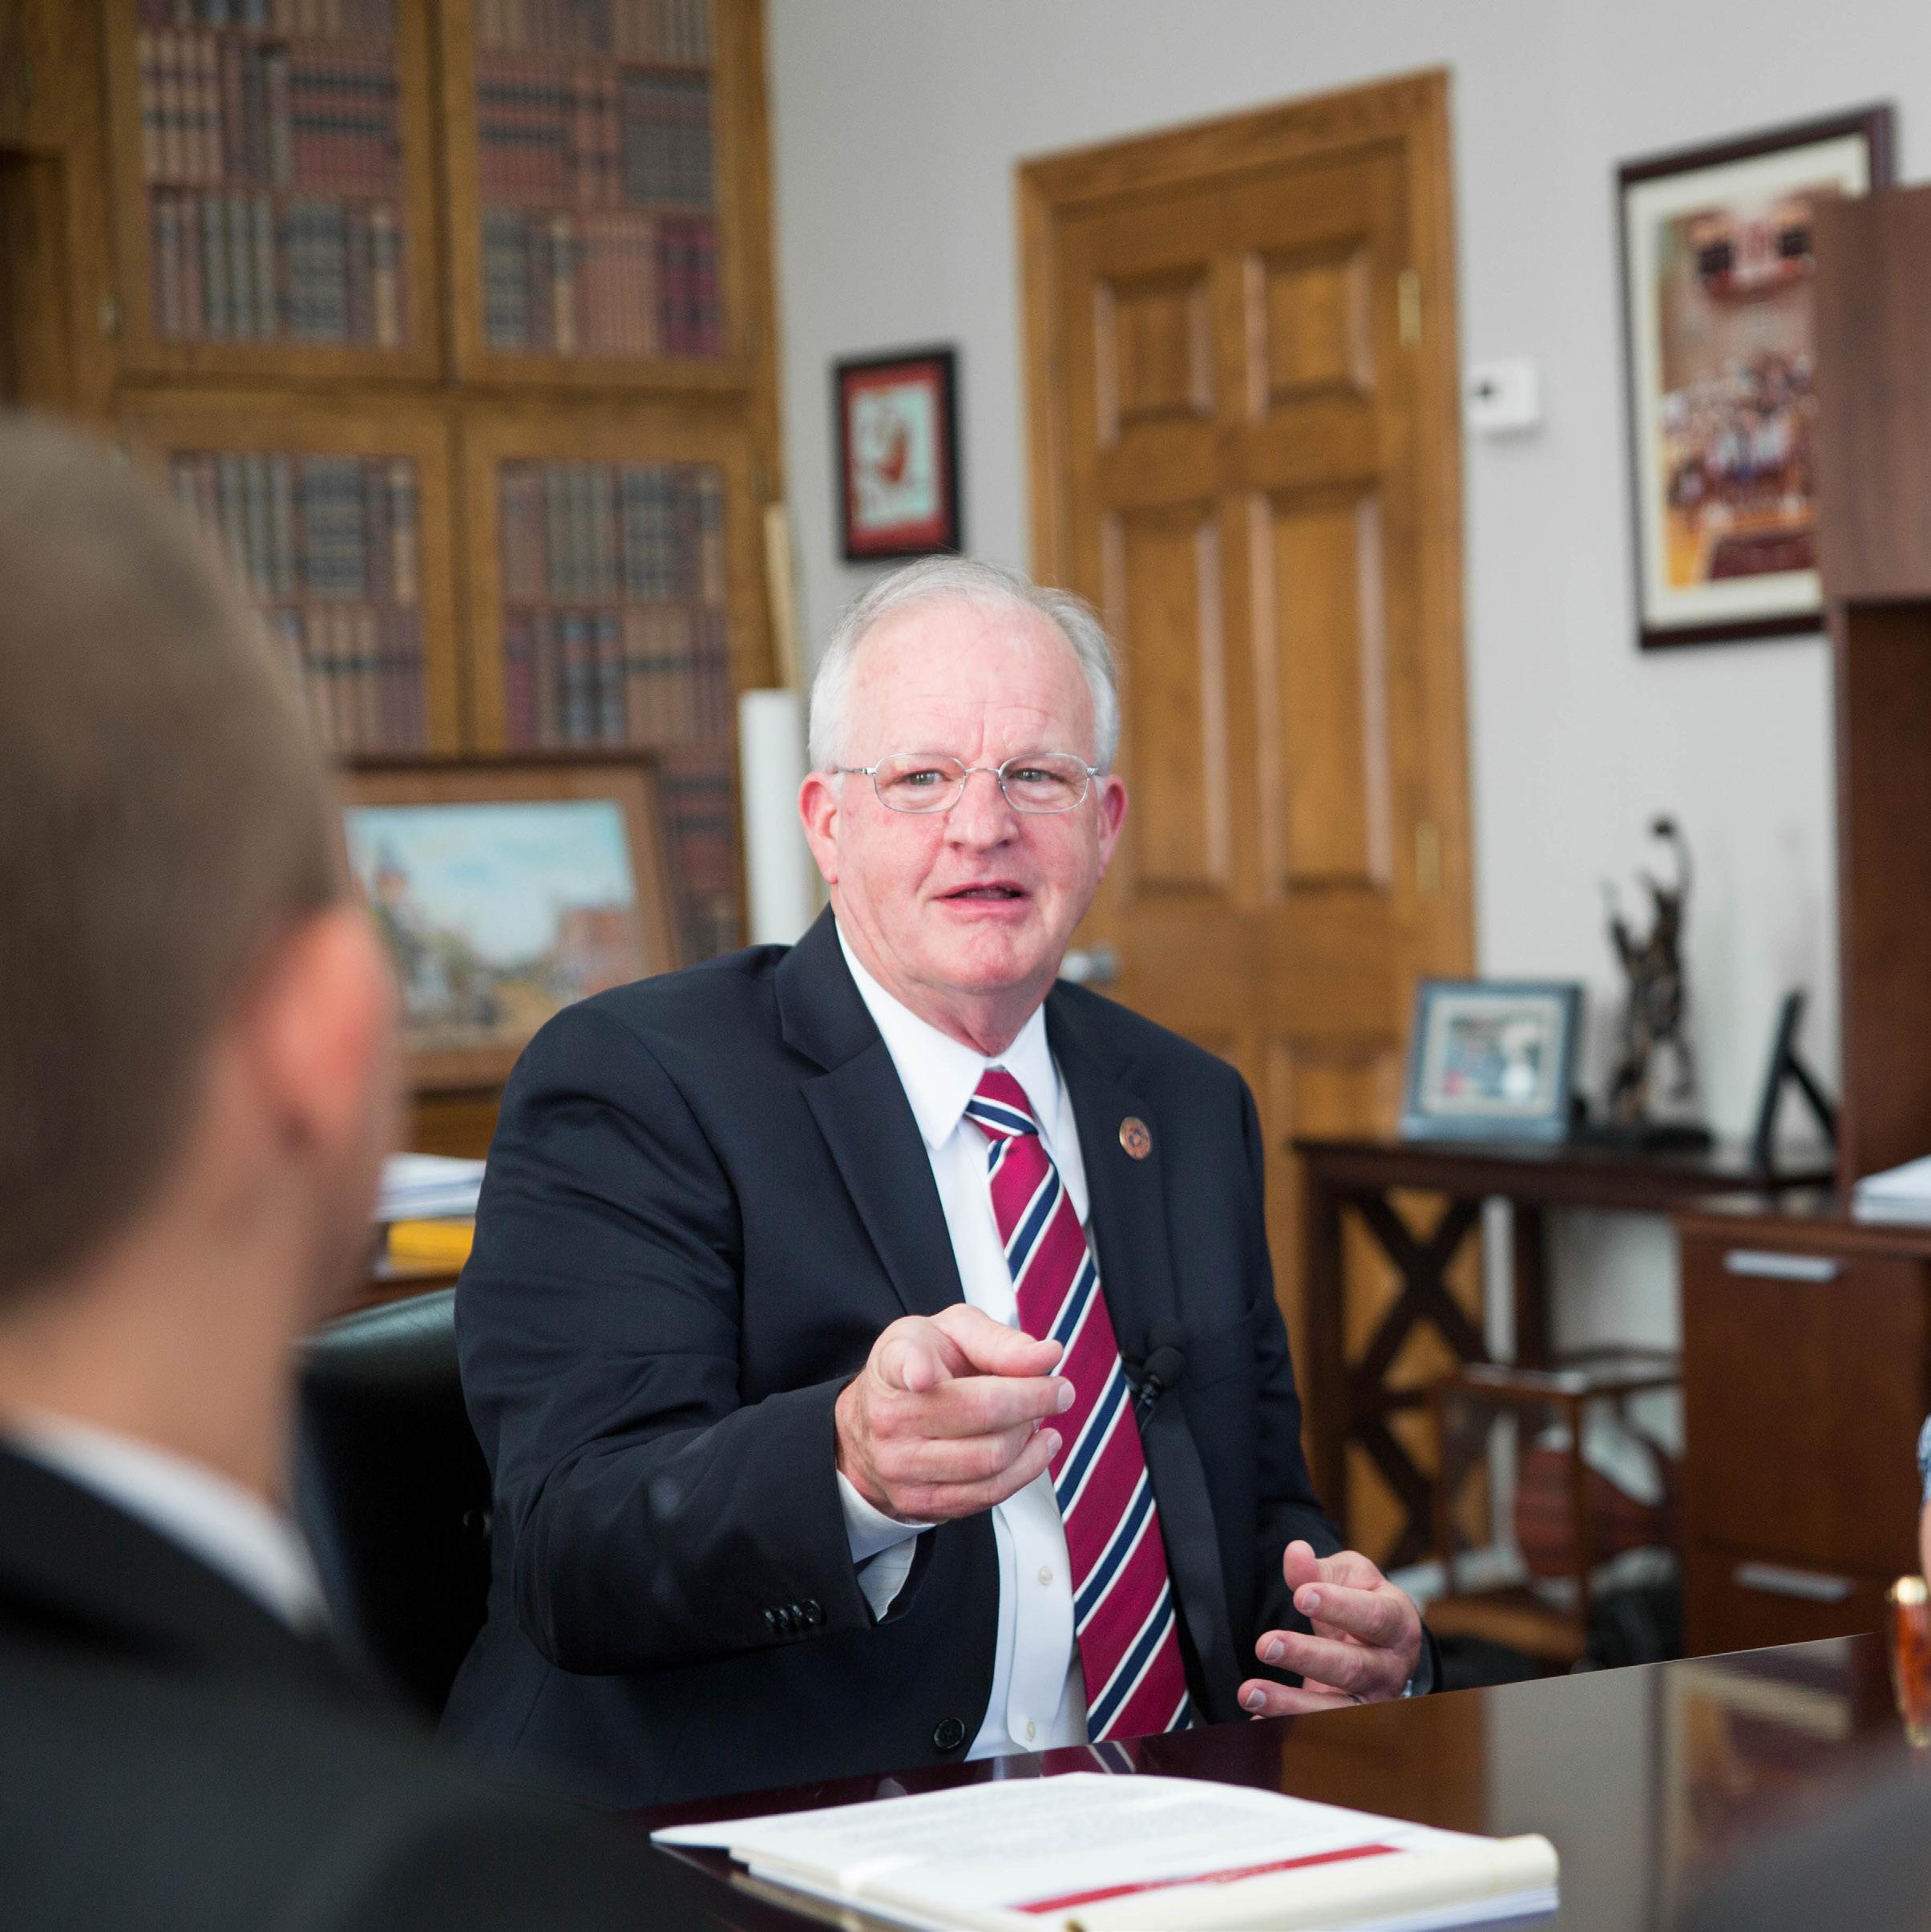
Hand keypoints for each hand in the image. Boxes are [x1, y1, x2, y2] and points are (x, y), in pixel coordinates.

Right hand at [834, 1303, 1072, 1522]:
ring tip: (1039, 1417)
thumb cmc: (926, 1365)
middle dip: (1035, 1400)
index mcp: (894, 1362)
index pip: (902, 1364)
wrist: (880, 1420)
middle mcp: (890, 1417)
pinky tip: (1035, 1445)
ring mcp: (900, 1466)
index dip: (915, 1370)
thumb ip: (999, 1340)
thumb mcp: (954, 1332)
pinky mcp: (919, 1502)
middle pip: (980, 1412)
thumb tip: (1048, 1356)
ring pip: (991, 1460)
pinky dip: (1026, 1469)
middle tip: (1060, 1390)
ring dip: (1031, 1438)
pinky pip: (989, 1494)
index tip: (923, 1375)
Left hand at [1237, 1540, 1423, 1715]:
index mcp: (1397, 1623)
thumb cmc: (1364, 1602)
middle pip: (1352, 1667)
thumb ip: (1319, 1568)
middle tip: (1266, 1645)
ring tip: (1249, 1691)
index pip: (1373, 1616)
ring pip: (1335, 1709)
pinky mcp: (1351, 1724)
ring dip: (1289, 1703)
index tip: (1301, 1595)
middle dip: (1307, 1656)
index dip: (1339, 1606)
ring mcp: (1372, 1702)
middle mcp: (1390, 1668)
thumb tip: (1295, 1552)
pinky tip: (1255, 1722)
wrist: (1384, 1646)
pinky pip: (1319, 1731)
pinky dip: (1285, 1728)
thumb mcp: (1350, 1577)